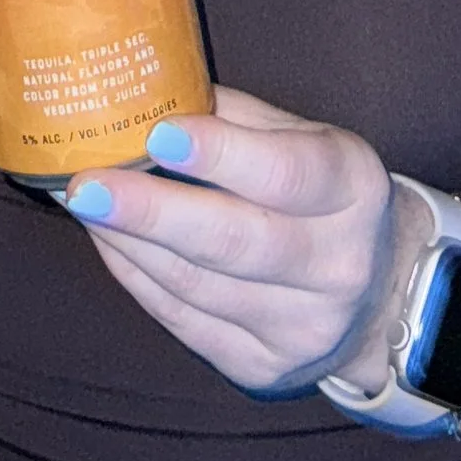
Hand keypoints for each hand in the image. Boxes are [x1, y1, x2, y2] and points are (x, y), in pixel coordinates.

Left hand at [57, 88, 409, 397]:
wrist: (377, 296)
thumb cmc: (322, 198)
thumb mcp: (305, 141)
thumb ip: (236, 119)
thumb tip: (150, 93)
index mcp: (354, 189)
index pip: (286, 172)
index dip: (220, 153)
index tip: (157, 134)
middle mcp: (338, 265)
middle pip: (235, 241)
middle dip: (152, 212)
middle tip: (87, 186)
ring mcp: (302, 328)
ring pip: (198, 285)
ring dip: (130, 242)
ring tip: (84, 204)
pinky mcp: (264, 368)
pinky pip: (185, 322)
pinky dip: (138, 279)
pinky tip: (110, 243)